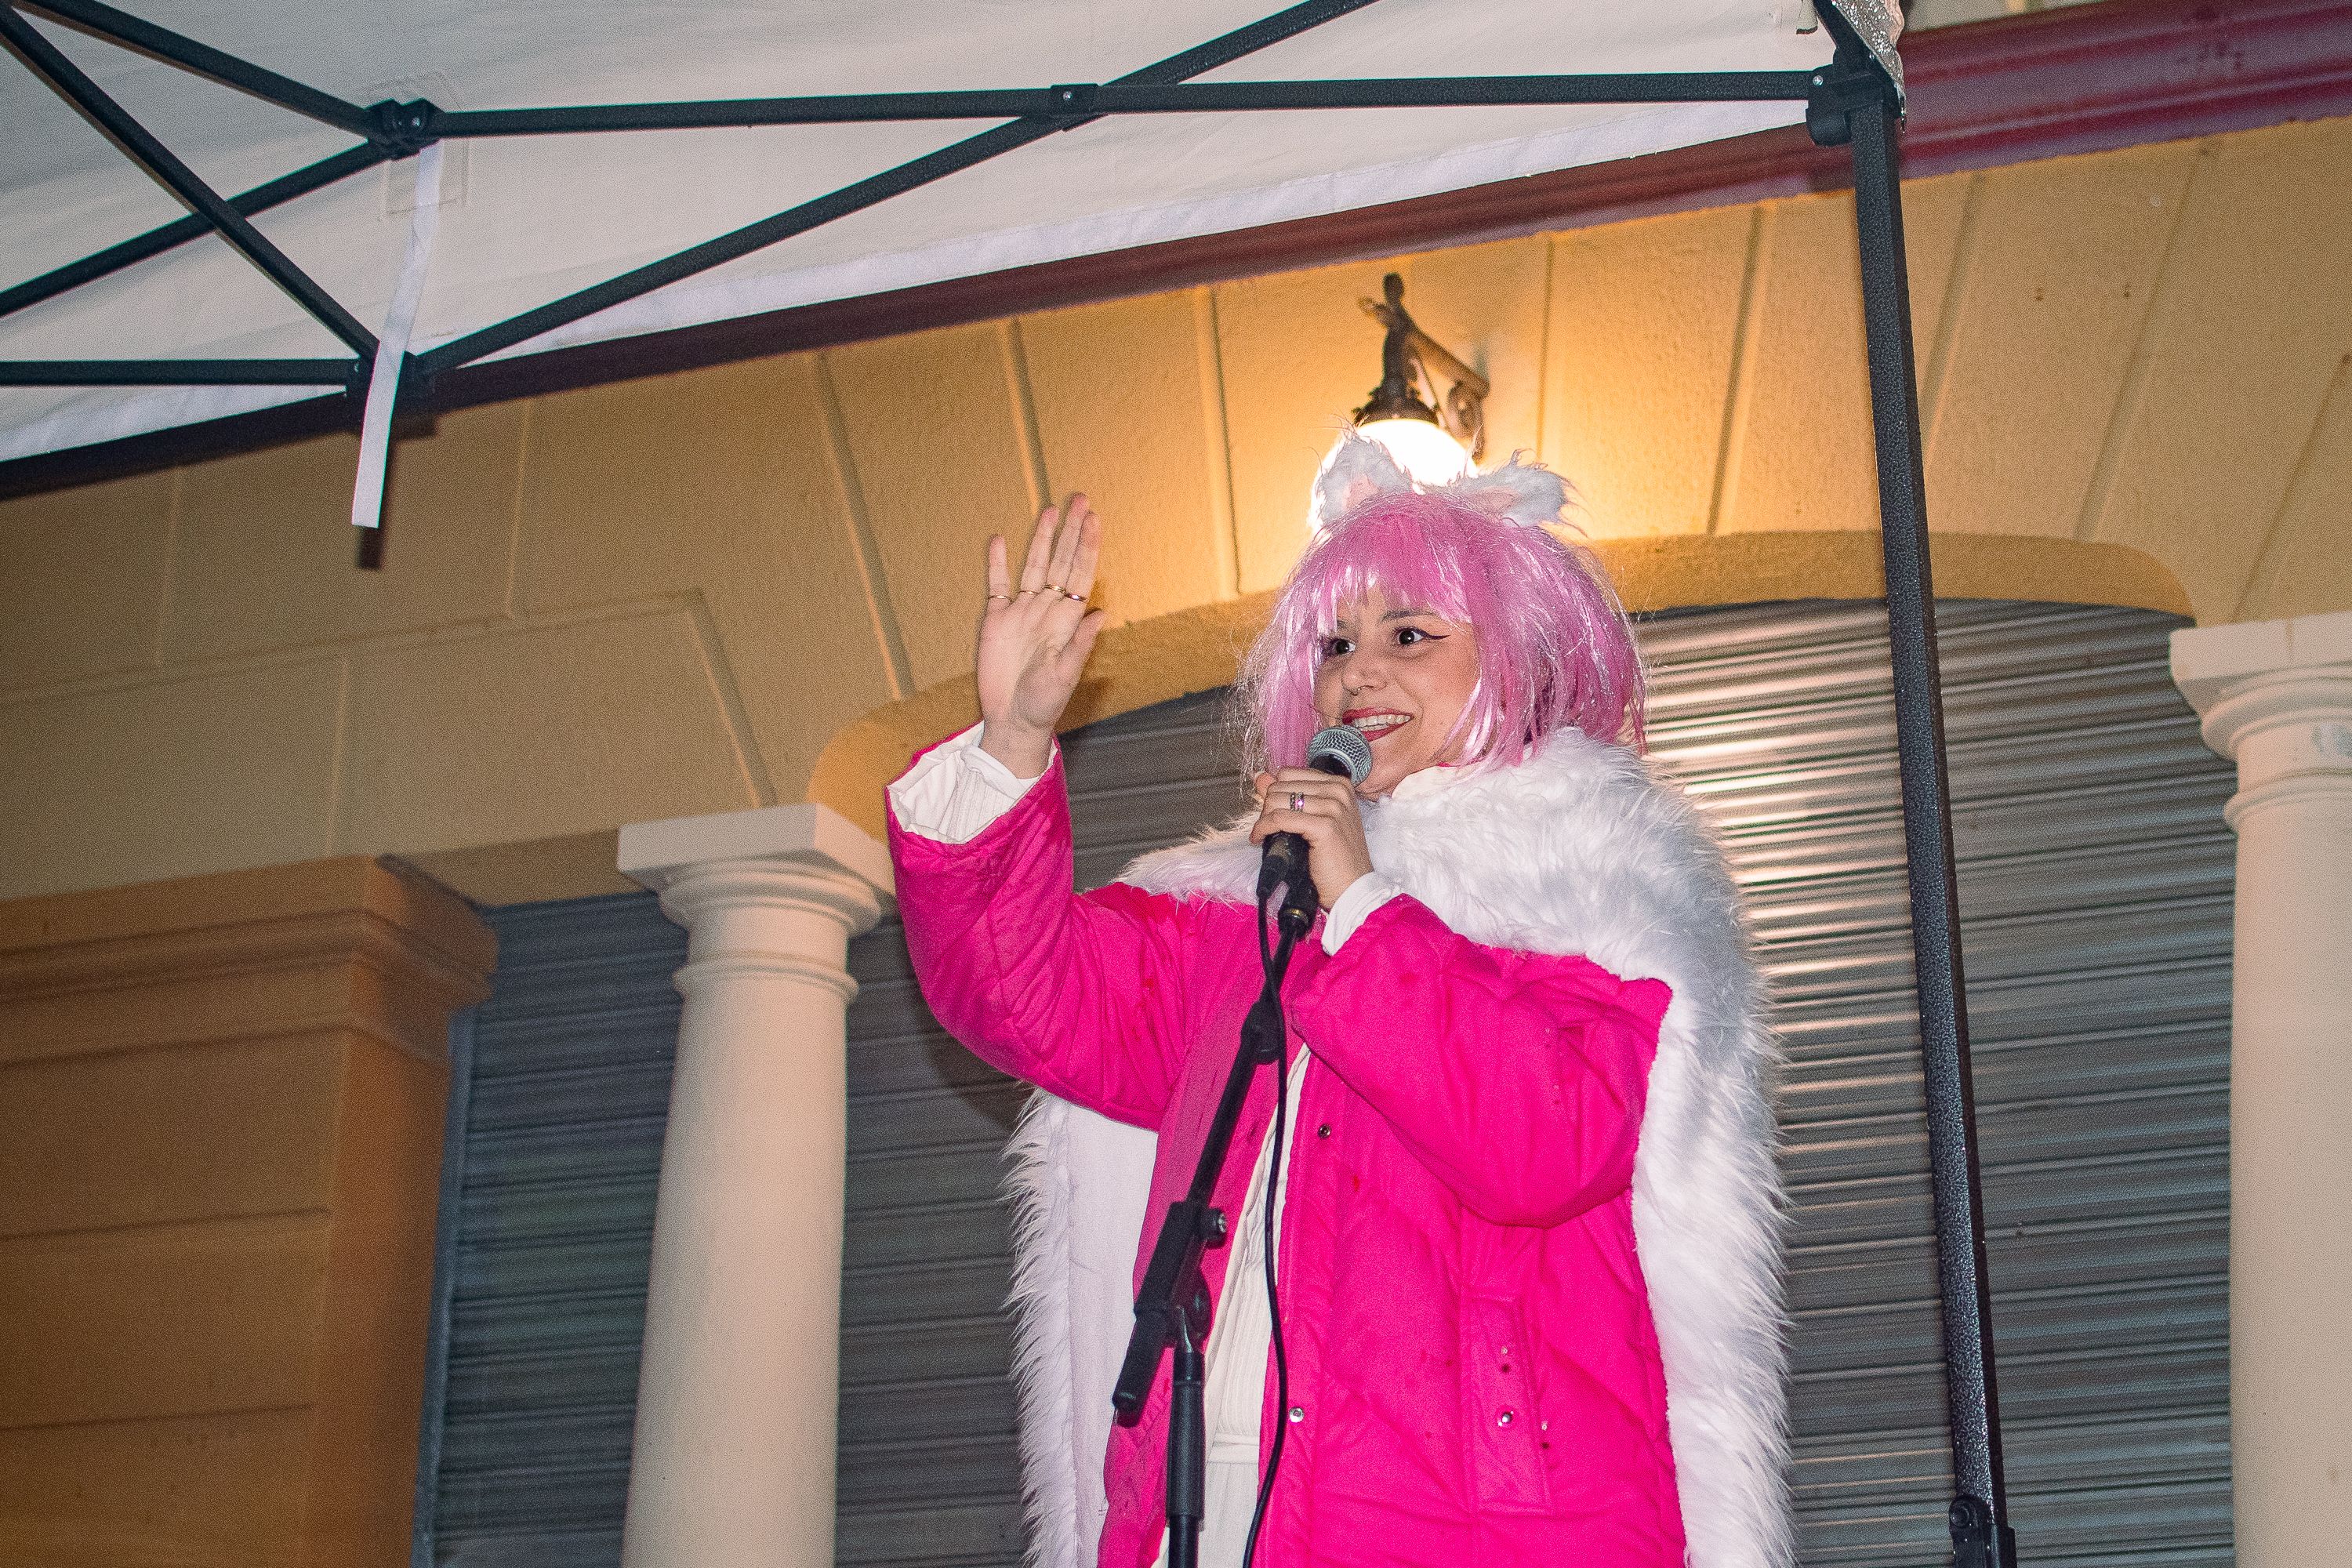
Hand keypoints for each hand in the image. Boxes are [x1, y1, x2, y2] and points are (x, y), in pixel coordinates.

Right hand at [977, 494, 1106, 776]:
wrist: (1012, 721)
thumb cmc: (1044, 703)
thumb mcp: (1064, 676)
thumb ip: (1080, 644)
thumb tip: (1101, 613)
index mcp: (1066, 621)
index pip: (1079, 575)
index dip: (1086, 547)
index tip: (1094, 519)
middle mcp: (1046, 611)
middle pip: (1060, 562)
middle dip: (1070, 532)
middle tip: (1080, 499)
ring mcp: (1021, 614)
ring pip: (1033, 568)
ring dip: (1041, 540)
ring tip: (1050, 511)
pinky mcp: (996, 622)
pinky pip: (997, 587)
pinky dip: (997, 564)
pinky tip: (998, 540)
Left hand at [1249, 768, 1373, 910]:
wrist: (1352, 887)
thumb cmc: (1334, 857)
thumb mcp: (1313, 819)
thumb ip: (1287, 795)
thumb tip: (1261, 776)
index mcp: (1338, 784)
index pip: (1289, 773)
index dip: (1275, 793)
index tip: (1272, 812)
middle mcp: (1338, 790)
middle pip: (1281, 785)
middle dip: (1268, 807)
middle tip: (1269, 828)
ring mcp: (1334, 807)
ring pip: (1277, 800)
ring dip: (1264, 819)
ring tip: (1265, 834)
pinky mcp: (1324, 826)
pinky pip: (1279, 818)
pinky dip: (1264, 828)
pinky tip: (1260, 838)